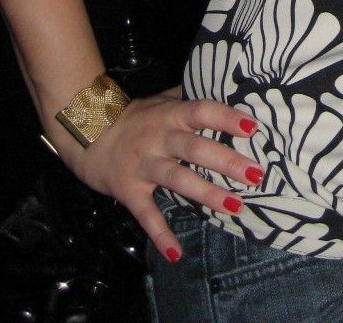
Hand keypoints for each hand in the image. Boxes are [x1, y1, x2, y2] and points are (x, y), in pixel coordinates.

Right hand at [51, 89, 262, 262]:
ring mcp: (143, 164)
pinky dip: (160, 234)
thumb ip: (191, 97)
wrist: (86, 132)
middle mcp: (158, 138)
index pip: (201, 111)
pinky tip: (176, 253)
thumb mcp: (162, 100)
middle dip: (226, 161)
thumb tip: (229, 88)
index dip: (225, 117)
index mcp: (170, 114)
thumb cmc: (136, 117)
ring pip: (177, 179)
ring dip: (206, 193)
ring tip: (234, 205)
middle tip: (256, 174)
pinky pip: (146, 214)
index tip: (253, 127)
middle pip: (195, 148)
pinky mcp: (129, 190)